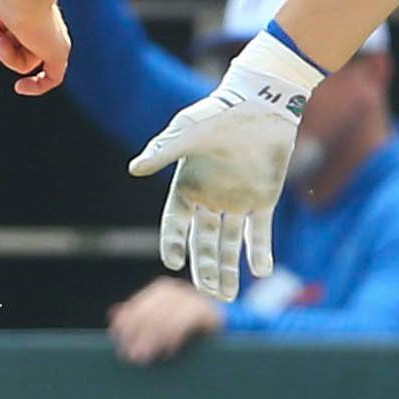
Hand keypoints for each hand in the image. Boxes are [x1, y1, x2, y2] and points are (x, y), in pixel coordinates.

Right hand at [0, 0, 70, 95]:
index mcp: (25, 8)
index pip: (9, 30)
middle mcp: (40, 23)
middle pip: (14, 48)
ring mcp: (50, 38)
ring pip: (23, 62)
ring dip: (4, 55)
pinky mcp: (58, 51)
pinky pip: (53, 78)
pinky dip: (36, 86)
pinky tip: (19, 87)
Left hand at [108, 274, 226, 363]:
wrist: (229, 330)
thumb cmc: (190, 330)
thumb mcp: (162, 324)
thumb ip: (140, 319)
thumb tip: (114, 314)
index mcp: (164, 292)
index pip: (140, 304)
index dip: (128, 320)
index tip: (117, 337)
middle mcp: (179, 292)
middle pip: (152, 310)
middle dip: (138, 333)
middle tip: (131, 354)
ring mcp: (195, 300)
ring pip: (168, 315)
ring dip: (154, 338)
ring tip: (145, 356)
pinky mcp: (210, 312)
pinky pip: (188, 321)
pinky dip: (175, 335)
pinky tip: (168, 350)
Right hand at [129, 32, 320, 298]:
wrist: (262, 102)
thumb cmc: (219, 113)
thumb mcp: (189, 131)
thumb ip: (164, 151)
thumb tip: (135, 169)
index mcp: (187, 186)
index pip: (175, 224)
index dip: (172, 243)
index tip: (173, 263)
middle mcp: (210, 198)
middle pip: (203, 242)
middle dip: (204, 269)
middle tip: (208, 293)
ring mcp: (237, 200)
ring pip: (229, 244)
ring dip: (228, 270)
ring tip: (226, 296)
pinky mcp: (264, 199)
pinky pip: (259, 231)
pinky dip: (259, 252)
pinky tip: (261, 270)